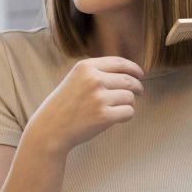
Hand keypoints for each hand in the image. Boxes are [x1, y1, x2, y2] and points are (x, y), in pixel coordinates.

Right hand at [26, 57, 144, 154]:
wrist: (50, 128)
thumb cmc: (64, 105)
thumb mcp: (75, 79)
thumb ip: (97, 72)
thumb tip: (129, 73)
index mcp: (86, 67)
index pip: (119, 63)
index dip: (133, 68)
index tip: (140, 74)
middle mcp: (93, 79)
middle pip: (129, 80)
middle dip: (137, 87)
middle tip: (139, 93)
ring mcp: (99, 98)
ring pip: (130, 97)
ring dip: (128, 103)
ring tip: (116, 108)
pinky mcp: (104, 116)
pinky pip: (128, 112)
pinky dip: (126, 116)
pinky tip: (115, 118)